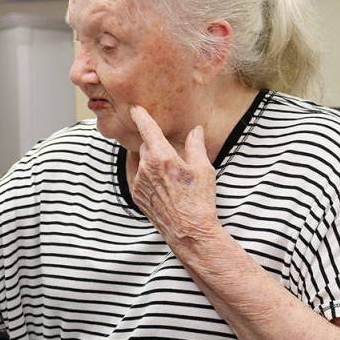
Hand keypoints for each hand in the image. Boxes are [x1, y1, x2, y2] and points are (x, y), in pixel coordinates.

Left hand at [128, 105, 220, 249]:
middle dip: (155, 145)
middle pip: (146, 146)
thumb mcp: (204, 169)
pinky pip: (138, 176)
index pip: (147, 130)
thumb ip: (196, 145)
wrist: (188, 231)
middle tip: (171, 155)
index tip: (135, 109)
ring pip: (141, 162)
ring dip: (151, 161)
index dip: (141, 117)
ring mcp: (138, 182)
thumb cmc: (199, 200)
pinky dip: (147, 175)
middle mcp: (146, 168)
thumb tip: (195, 129)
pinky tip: (163, 185)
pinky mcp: (136, 194)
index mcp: (162, 157)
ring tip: (170, 175)